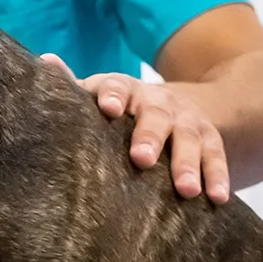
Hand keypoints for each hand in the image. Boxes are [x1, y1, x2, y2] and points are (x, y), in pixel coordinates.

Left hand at [43, 55, 229, 203]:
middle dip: (151, 136)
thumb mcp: (102, 96)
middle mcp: (159, 103)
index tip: (108, 109)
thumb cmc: (123, 110)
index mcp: (127, 91)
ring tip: (186, 190)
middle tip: (142, 159)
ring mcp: (188, 120)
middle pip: (156, 116)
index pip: (118, 88)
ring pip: (190, 138)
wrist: (178, 104)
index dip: (113, 96)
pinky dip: (217, 176)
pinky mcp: (210, 139)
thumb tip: (44, 63)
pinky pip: (216, 156)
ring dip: (188, 163)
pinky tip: (217, 198)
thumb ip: (74, 87)